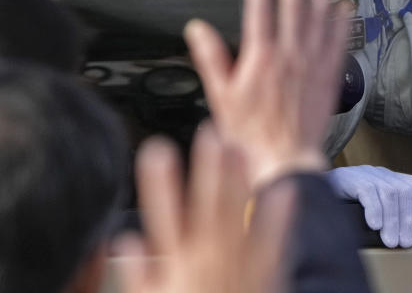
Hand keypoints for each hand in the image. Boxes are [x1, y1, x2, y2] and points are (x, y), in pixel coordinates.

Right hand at [117, 127, 293, 292]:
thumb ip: (139, 276)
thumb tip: (127, 243)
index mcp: (175, 264)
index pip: (162, 215)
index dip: (159, 181)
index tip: (157, 149)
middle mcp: (205, 261)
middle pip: (206, 207)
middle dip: (208, 169)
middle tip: (210, 134)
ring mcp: (237, 265)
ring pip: (237, 216)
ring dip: (239, 181)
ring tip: (239, 147)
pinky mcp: (265, 274)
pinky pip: (273, 242)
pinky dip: (279, 215)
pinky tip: (285, 190)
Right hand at [184, 0, 347, 187]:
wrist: (284, 162)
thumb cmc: (249, 136)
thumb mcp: (220, 97)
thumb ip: (211, 59)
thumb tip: (197, 29)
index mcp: (259, 59)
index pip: (259, 10)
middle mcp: (288, 57)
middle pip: (293, 7)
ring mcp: (312, 66)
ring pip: (319, 20)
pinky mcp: (328, 78)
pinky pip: (338, 45)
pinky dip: (341, 24)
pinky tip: (344, 6)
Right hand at [326, 165, 411, 247]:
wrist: (306, 188)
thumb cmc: (339, 203)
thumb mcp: (367, 206)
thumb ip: (384, 212)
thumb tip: (402, 234)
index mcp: (384, 177)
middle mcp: (376, 172)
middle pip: (403, 191)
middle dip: (406, 220)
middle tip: (403, 243)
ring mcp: (363, 173)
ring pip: (389, 193)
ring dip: (393, 220)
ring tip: (390, 241)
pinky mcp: (348, 177)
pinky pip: (368, 191)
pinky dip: (375, 210)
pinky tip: (374, 225)